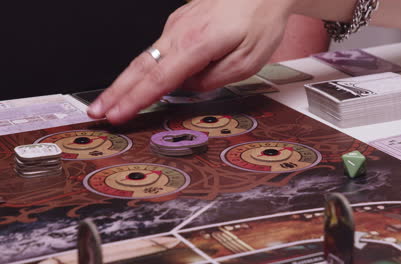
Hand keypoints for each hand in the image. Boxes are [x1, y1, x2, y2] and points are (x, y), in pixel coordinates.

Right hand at [87, 0, 295, 123]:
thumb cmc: (259, 19)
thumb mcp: (247, 61)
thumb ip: (213, 79)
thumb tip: (188, 86)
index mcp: (195, 44)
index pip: (158, 79)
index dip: (135, 100)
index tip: (116, 115)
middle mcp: (180, 32)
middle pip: (140, 67)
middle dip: (116, 92)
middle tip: (97, 110)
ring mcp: (177, 25)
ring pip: (145, 57)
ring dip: (125, 81)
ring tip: (110, 100)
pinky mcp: (181, 22)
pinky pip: (159, 49)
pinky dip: (143, 67)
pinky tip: (136, 81)